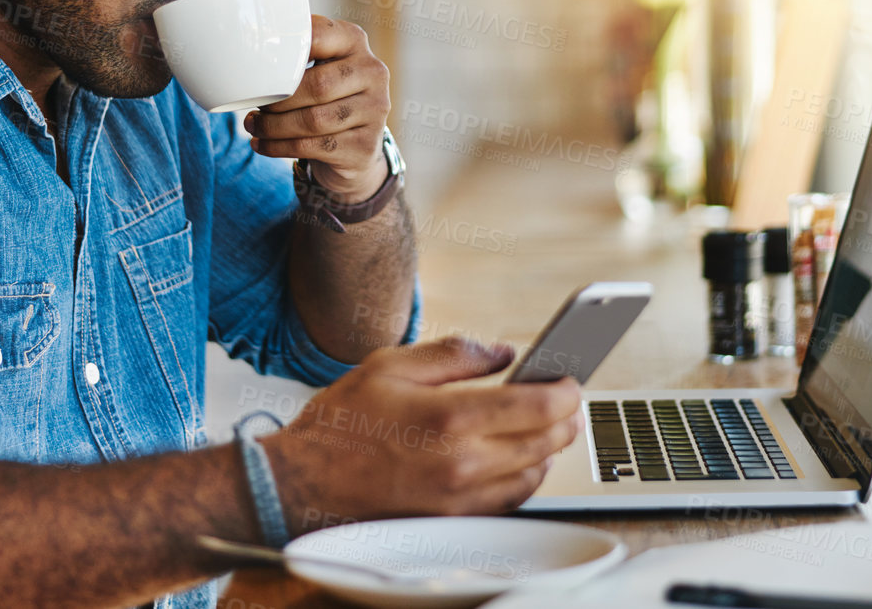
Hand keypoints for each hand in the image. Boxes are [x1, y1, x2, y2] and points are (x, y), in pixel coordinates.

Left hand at [244, 15, 389, 200]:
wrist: (356, 147)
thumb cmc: (327, 98)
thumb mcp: (320, 66)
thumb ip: (296, 54)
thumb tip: (245, 55)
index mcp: (355, 42)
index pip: (320, 35)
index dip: (287, 49)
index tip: (259, 61)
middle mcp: (372, 73)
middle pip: (318, 85)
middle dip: (278, 99)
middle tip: (255, 105)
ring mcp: (374, 111)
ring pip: (314, 120)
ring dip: (273, 126)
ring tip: (252, 125)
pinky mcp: (365, 145)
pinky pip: (314, 147)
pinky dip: (279, 147)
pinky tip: (262, 144)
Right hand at [263, 336, 583, 529]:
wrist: (301, 483)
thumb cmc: (341, 422)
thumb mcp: (392, 365)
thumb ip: (455, 354)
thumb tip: (502, 352)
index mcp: (452, 417)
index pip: (539, 406)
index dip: (566, 390)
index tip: (570, 377)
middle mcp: (464, 462)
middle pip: (546, 441)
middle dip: (566, 417)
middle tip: (567, 398)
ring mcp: (460, 497)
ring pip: (534, 473)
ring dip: (549, 447)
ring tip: (548, 424)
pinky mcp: (452, 518)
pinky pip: (510, 500)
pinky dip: (526, 476)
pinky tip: (520, 457)